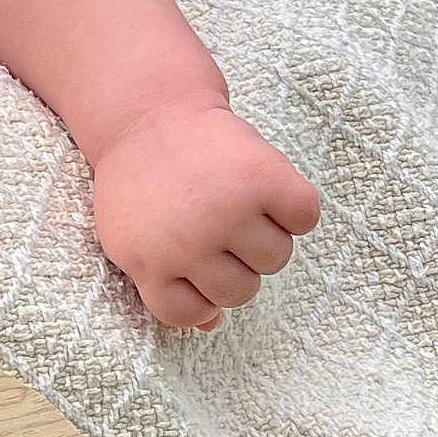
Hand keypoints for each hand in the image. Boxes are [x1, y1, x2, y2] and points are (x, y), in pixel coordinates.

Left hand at [89, 95, 320, 332]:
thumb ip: (165, 284)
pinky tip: (264, 186)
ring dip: (265, 233)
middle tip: (215, 221)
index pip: (190, 314)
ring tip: (237, 199)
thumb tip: (212, 325)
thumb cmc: (143, 180)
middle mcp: (188, 244)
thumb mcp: (133, 237)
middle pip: (241, 291)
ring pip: (276, 259)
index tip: (193, 259)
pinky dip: (294, 206)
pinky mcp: (264, 178)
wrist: (148, 111)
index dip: (198, 291)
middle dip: (234, 262)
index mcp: (149, 263)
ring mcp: (228, 212)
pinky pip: (304, 218)